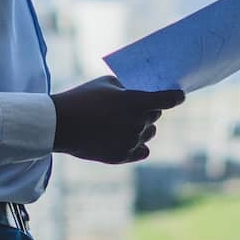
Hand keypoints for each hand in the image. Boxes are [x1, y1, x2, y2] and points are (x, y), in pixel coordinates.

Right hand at [51, 77, 185, 163]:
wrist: (59, 125)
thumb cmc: (82, 99)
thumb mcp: (106, 83)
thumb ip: (127, 87)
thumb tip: (139, 91)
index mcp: (136, 102)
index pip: (168, 99)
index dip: (176, 97)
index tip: (180, 96)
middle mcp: (138, 123)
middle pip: (156, 115)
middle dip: (148, 109)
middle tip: (132, 106)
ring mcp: (131, 142)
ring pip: (149, 133)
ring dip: (142, 127)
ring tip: (122, 122)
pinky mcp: (122, 156)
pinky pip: (142, 151)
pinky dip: (138, 145)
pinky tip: (126, 138)